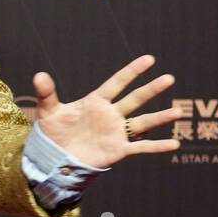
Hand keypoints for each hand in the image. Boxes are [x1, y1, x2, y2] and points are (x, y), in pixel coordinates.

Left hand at [32, 54, 182, 167]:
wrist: (54, 157)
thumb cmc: (52, 133)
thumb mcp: (48, 111)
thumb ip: (46, 93)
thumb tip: (39, 75)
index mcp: (96, 102)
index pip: (116, 83)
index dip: (132, 72)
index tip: (149, 59)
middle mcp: (110, 115)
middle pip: (134, 99)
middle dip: (151, 89)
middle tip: (169, 78)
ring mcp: (116, 132)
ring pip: (142, 122)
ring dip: (160, 117)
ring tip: (178, 112)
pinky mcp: (118, 149)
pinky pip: (141, 147)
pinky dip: (157, 146)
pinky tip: (174, 144)